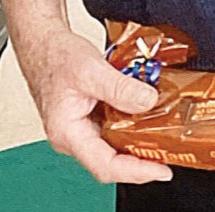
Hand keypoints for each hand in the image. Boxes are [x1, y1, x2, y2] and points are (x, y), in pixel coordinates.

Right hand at [16, 26, 171, 184]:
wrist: (43, 42)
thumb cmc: (54, 56)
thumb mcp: (90, 68)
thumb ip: (120, 87)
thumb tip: (147, 102)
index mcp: (67, 133)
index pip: (104, 166)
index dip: (135, 172)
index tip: (161, 169)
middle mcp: (74, 137)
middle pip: (112, 161)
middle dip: (142, 161)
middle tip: (170, 153)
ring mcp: (82, 129)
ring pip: (114, 146)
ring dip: (138, 143)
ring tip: (164, 137)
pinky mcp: (89, 119)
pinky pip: (113, 130)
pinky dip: (132, 125)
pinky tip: (147, 116)